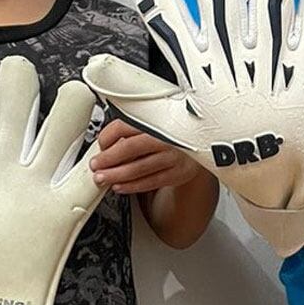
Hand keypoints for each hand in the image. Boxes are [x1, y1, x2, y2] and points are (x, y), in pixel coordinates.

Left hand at [0, 57, 105, 304]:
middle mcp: (6, 168)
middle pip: (18, 107)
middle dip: (19, 84)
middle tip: (15, 71)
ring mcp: (37, 185)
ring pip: (63, 128)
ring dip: (70, 109)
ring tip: (72, 96)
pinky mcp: (64, 209)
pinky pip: (90, 176)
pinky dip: (102, 158)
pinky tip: (104, 141)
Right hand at [83, 0, 303, 255]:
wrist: (279, 182)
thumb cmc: (224, 149)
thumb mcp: (174, 127)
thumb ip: (136, 93)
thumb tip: (93, 68)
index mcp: (200, 77)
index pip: (167, 22)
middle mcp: (235, 66)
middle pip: (222, 0)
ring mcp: (275, 66)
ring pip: (270, 3)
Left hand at [90, 120, 204, 194]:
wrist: (207, 143)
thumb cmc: (176, 132)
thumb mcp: (159, 119)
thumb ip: (135, 126)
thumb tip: (107, 141)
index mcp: (158, 118)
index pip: (125, 125)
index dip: (108, 136)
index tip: (100, 144)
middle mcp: (166, 137)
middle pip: (129, 148)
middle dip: (108, 159)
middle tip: (96, 165)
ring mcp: (173, 156)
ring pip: (138, 168)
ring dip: (116, 175)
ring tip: (102, 178)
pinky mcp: (178, 173)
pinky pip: (150, 182)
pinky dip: (132, 186)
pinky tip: (120, 186)